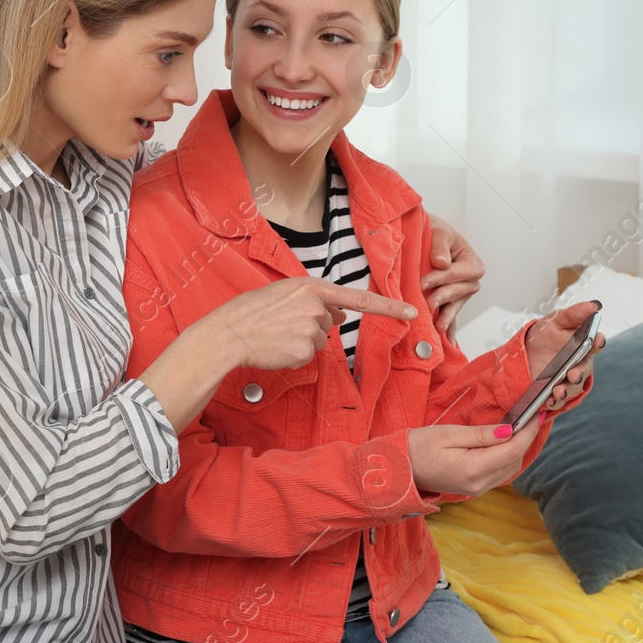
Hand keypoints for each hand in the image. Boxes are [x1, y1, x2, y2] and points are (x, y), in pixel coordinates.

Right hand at [201, 276, 417, 371]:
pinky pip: (308, 355)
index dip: (389, 307)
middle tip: (281, 323)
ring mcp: (311, 330)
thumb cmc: (252, 311)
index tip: (413, 312)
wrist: (229, 332)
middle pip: (330, 323)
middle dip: (311, 325)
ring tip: (276, 334)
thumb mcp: (285, 293)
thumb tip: (341, 317)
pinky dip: (294, 354)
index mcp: (312, 287)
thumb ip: (316, 300)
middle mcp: (316, 307)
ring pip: (319, 341)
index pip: (360, 298)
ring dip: (301, 340)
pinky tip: (276, 347)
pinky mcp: (304, 352)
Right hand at [408, 420, 541, 496]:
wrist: (399, 469)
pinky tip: (505, 442)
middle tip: (531, 416)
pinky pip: (499, 472)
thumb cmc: (418, 447)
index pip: (512, 450)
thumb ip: (482, 434)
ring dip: (518, 448)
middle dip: (526, 439)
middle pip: (515, 460)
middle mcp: (479, 484)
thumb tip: (510, 431)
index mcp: (473, 469)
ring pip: (510, 468)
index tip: (537, 414)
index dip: (528, 432)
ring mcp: (477, 489)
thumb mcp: (449, 433)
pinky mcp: (474, 488)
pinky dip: (507, 457)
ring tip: (521, 427)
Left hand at [420, 213, 483, 341]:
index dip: (444, 278)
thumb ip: (440, 245)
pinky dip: (447, 329)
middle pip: (459, 292)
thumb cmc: (435, 231)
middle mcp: (470, 281)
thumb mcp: (439, 231)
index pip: (461, 273)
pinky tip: (446, 343)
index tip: (424, 281)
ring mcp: (460, 295)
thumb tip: (442, 263)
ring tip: (436, 328)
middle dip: (442, 297)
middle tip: (426, 302)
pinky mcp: (449, 304)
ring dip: (445, 317)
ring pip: (454, 307)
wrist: (425, 237)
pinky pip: (450, 318)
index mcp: (472, 263)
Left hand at [524, 301, 606, 410]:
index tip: (597, 340)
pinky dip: (556, 400)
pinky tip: (549, 400)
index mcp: (583, 343)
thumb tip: (594, 306)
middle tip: (573, 375)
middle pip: (585, 368)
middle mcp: (580, 362)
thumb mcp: (554, 321)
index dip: (598, 341)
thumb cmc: (544, 335)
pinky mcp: (559, 390)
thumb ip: (573, 315)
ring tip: (557, 391)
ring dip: (568, 390)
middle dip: (580, 372)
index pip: (596, 342)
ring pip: (575, 386)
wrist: (523, 355)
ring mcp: (570, 378)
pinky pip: (561, 398)